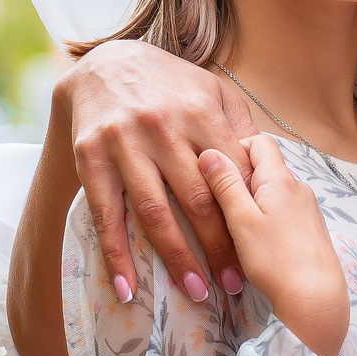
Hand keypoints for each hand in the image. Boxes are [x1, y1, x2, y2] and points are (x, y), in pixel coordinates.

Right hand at [62, 42, 256, 305]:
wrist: (104, 64)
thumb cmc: (170, 84)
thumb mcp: (212, 90)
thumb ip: (239, 128)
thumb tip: (266, 168)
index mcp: (200, 112)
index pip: (232, 176)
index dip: (248, 216)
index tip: (261, 250)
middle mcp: (162, 128)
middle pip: (198, 201)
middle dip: (219, 248)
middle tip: (233, 284)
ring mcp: (124, 144)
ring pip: (155, 213)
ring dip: (175, 258)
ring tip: (195, 291)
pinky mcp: (90, 158)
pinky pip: (106, 215)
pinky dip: (116, 255)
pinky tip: (128, 287)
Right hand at [197, 136, 349, 355]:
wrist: (315, 300)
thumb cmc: (275, 260)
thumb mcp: (241, 220)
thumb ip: (225, 184)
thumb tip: (209, 152)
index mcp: (281, 178)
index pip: (259, 141)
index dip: (234, 148)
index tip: (214, 171)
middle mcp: (298, 186)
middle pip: (265, 166)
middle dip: (239, 178)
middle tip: (219, 203)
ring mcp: (307, 208)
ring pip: (272, 190)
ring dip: (252, 200)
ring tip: (235, 226)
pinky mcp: (309, 228)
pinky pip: (283, 210)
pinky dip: (266, 217)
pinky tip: (257, 241)